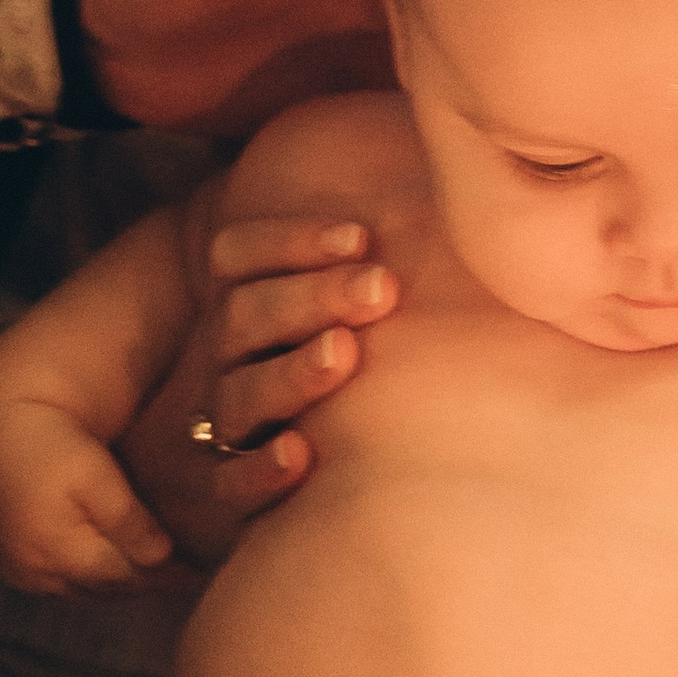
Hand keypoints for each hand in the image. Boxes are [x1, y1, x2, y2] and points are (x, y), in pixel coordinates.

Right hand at [0, 391, 178, 597]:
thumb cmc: (48, 437)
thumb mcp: (94, 473)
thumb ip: (127, 520)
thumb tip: (162, 558)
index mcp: (55, 552)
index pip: (123, 577)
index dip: (163, 576)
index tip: (199, 573)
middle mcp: (33, 572)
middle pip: (102, 588)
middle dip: (142, 582)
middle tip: (183, 576)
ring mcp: (16, 571)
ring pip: (81, 589)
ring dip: (115, 582)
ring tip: (152, 573)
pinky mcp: (7, 561)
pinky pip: (59, 581)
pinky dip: (88, 575)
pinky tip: (107, 562)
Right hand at [122, 214, 397, 563]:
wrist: (343, 482)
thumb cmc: (376, 371)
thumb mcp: (364, 305)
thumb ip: (375, 258)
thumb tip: (447, 182)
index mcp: (249, 302)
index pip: (236, 255)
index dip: (289, 240)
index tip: (361, 238)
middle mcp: (230, 360)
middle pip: (242, 317)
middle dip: (310, 296)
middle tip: (380, 288)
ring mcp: (230, 424)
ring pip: (239, 394)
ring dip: (291, 373)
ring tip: (343, 354)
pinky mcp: (238, 494)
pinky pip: (231, 484)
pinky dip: (262, 471)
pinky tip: (301, 454)